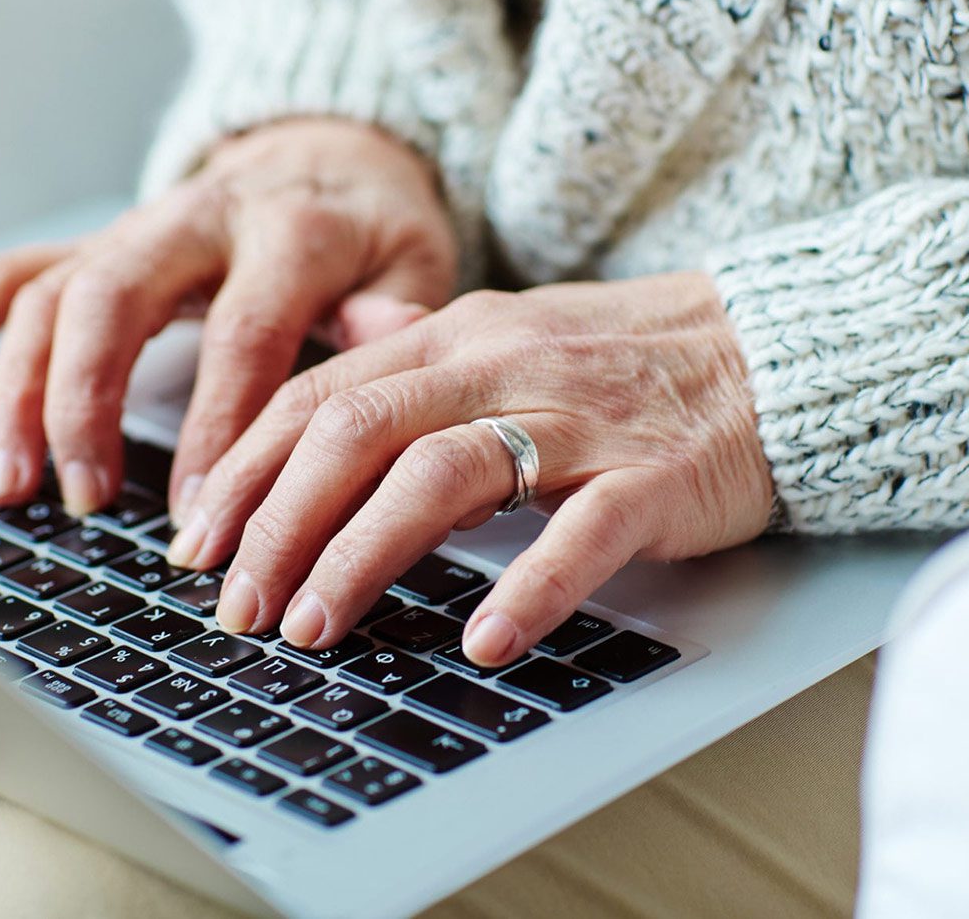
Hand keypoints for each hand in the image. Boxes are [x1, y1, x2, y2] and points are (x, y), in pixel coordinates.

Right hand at [0, 119, 456, 515]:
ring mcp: (139, 227)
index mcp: (290, 230)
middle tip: (86, 501)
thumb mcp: (416, 261)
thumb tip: (392, 339)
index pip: (242, 332)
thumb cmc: (376, 230)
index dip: (216, 428)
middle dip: (86, 404)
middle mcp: (200, 219)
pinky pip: (14, 272)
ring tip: (8, 487)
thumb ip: (397, 306)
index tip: (200, 518)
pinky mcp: (101, 241)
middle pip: (114, 298)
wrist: (335, 152)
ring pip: (52, 292)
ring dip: (16, 391)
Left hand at [171, 273, 775, 665]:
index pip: (320, 396)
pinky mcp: (652, 473)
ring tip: (316, 627)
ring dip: (363, 554)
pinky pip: (581, 529)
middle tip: (237, 606)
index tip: (196, 542)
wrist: (772, 347)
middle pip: (356, 433)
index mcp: (456, 337)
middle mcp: (501, 365)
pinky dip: (528, 584)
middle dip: (278, 523)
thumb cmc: (632, 356)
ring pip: (442, 474)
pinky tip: (485, 639)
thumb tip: (343, 342)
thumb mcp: (512, 330)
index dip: (245, 469)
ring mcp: (578, 418)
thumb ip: (422, 346)